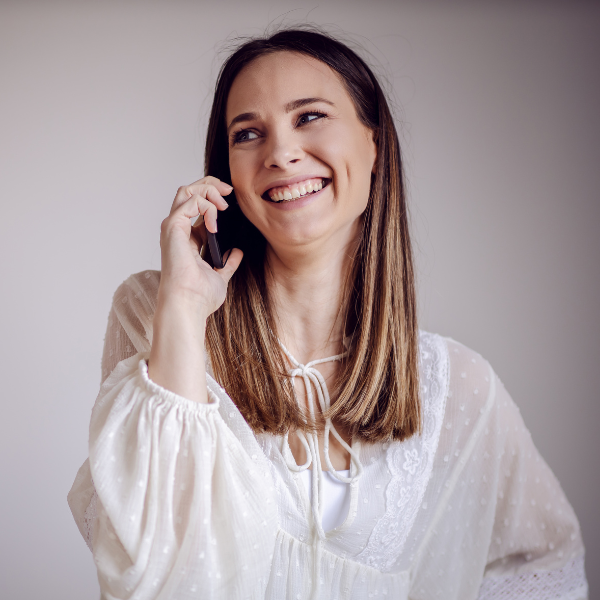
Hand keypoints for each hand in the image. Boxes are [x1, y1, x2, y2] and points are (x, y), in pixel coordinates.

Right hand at [158, 176, 242, 316]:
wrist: (189, 304)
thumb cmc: (200, 296)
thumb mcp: (220, 276)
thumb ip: (227, 264)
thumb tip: (237, 253)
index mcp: (187, 240)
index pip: (196, 208)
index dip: (213, 199)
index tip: (230, 202)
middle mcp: (178, 231)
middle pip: (188, 193)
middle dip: (210, 185)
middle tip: (229, 190)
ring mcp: (173, 228)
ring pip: (186, 191)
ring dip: (208, 190)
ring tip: (224, 203)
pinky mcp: (173, 227)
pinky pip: (191, 201)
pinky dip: (207, 207)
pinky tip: (215, 224)